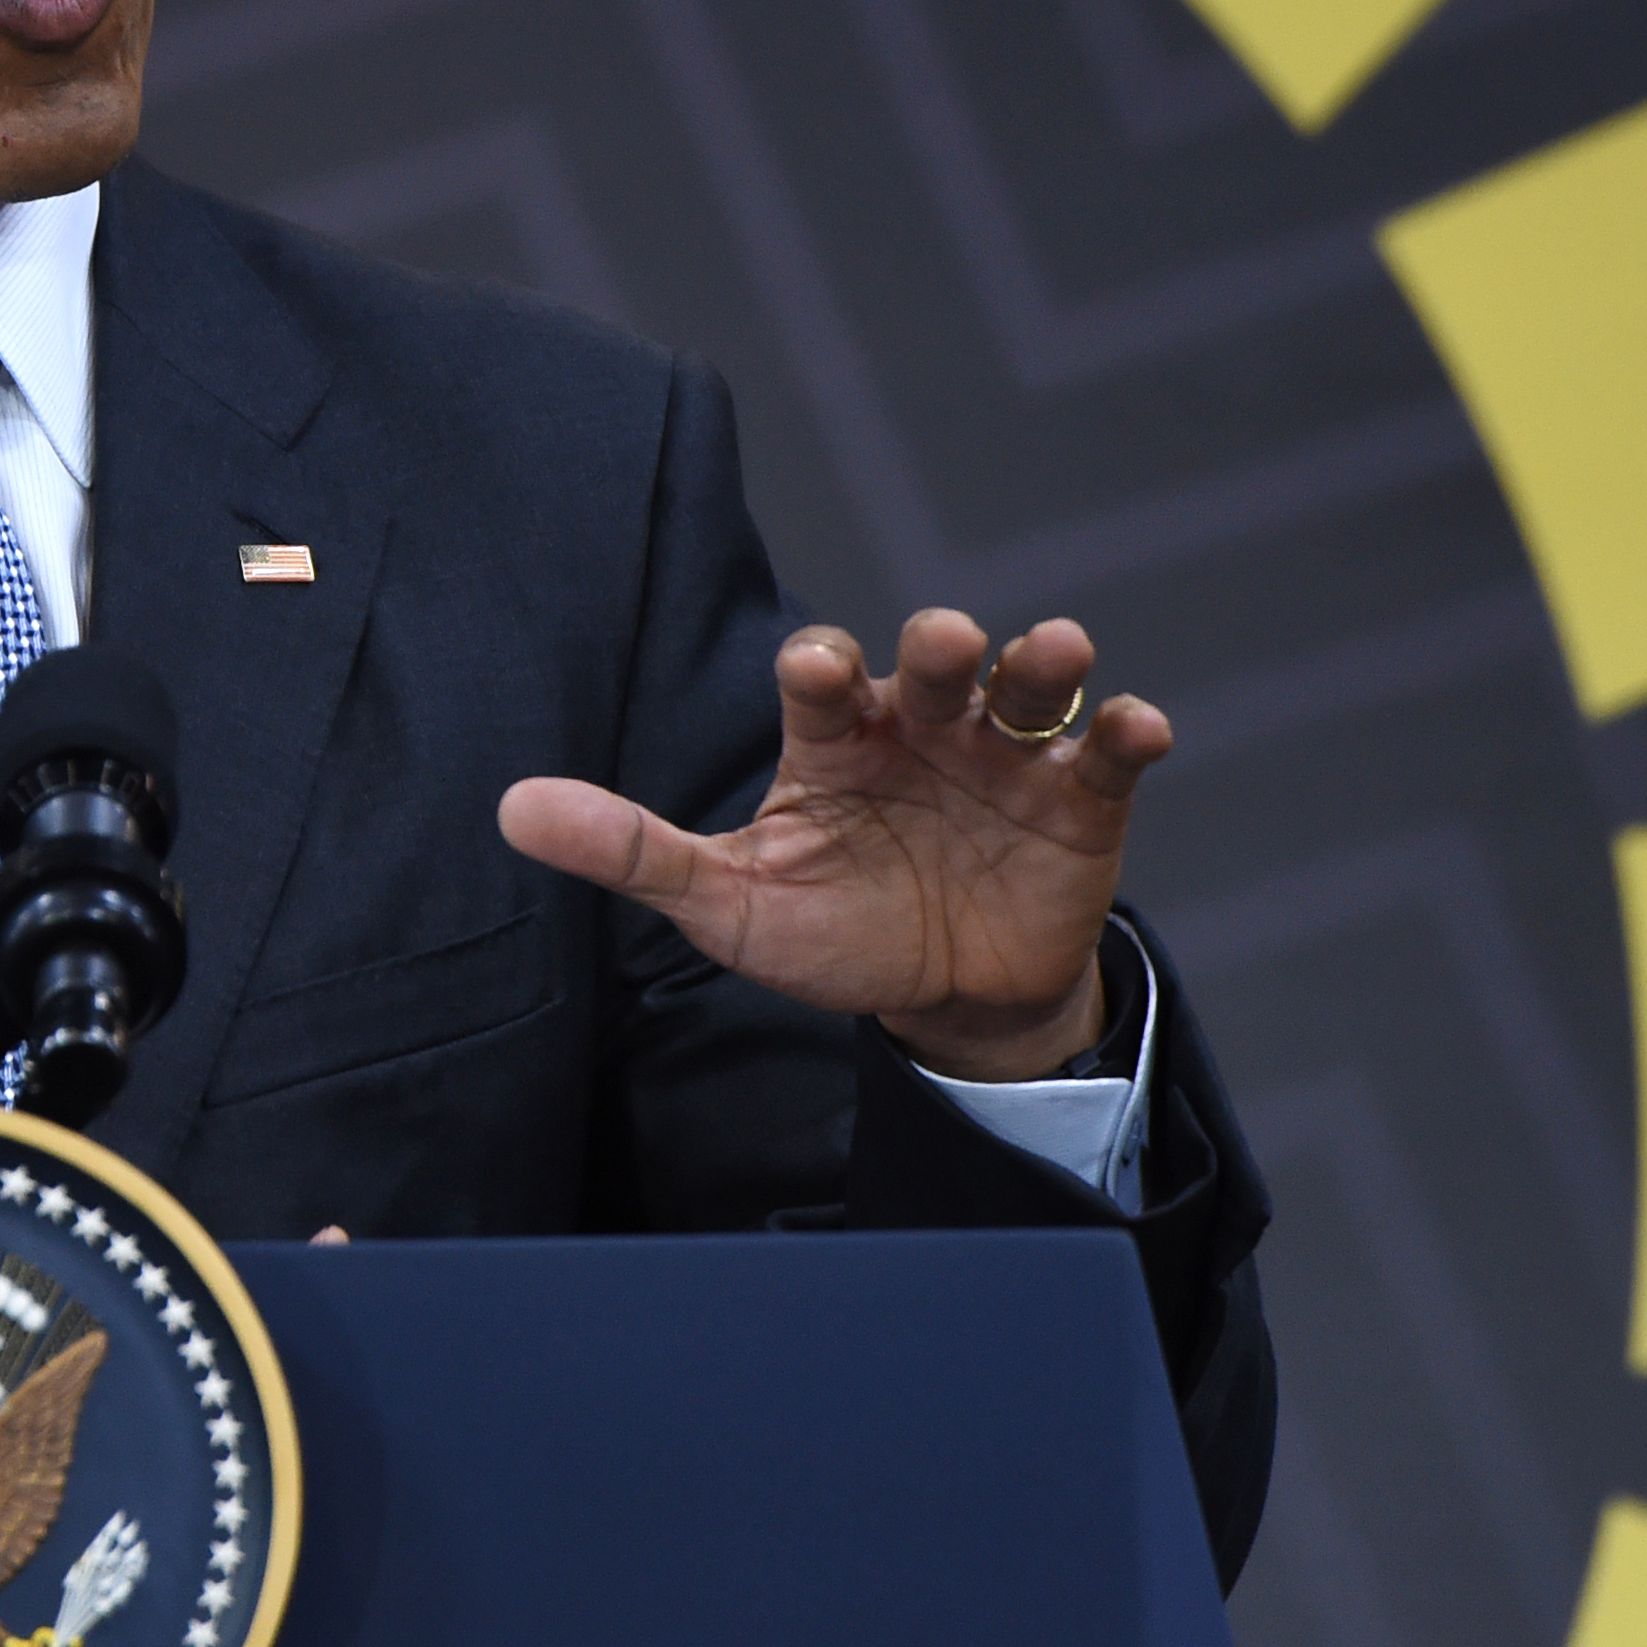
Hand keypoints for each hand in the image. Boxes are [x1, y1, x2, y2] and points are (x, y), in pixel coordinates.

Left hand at [497, 610, 1168, 1079]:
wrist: (943, 1001)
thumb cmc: (828, 931)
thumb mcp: (727, 902)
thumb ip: (630, 852)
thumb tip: (512, 810)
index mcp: (832, 739)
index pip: (820, 682)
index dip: (819, 669)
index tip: (816, 671)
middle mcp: (918, 728)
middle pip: (927, 666)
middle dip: (934, 650)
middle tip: (939, 645)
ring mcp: (1003, 757)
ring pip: (1024, 687)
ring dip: (1039, 663)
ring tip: (1054, 651)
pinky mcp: (1078, 801)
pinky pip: (1104, 753)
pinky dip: (1122, 732)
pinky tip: (1134, 727)